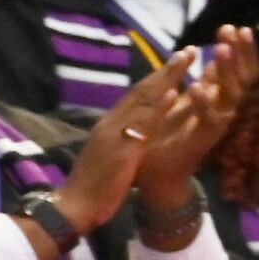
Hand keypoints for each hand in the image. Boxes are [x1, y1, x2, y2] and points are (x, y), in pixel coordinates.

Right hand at [60, 48, 198, 232]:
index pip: (134, 98)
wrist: (72, 207)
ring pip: (143, 101)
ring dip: (166, 79)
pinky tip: (173, 94)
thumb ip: (116, 143)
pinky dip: (159, 107)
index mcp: (107, 127)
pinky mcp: (122, 150)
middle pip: (140, 92)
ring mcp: (115, 135)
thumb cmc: (88, 189)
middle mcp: (109, 125)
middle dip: (164, 71)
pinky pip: (144, 125)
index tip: (173, 63)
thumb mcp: (105, 159)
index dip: (155, 79)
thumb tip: (130, 133)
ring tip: (185, 61)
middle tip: (186, 52)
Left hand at [135, 31, 256, 208]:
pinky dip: (205, 102)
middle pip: (242, 77)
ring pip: (231, 94)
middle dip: (239, 52)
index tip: (236, 27)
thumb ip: (203, 79)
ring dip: (227, 71)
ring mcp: (216, 123)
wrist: (158, 171)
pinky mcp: (203, 139)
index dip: (240, 49)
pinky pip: (209, 119)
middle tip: (234, 30)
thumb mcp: (187, 99)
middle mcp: (223, 108)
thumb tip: (213, 53)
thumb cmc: (169, 133)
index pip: (237, 69)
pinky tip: (198, 86)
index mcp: (218, 97)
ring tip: (221, 49)